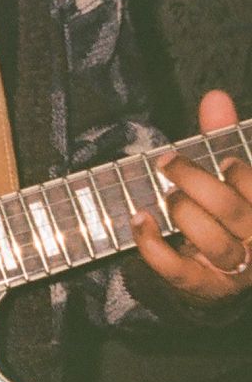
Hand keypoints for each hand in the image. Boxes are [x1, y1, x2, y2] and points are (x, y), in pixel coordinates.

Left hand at [133, 90, 251, 305]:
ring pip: (214, 243)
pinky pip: (177, 269)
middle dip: (197, 182)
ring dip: (184, 213)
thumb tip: (215, 96)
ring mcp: (230, 269)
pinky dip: (153, 244)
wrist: (215, 268)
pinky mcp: (200, 286)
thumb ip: (222, 135)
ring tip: (165, 195)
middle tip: (168, 164)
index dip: (240, 174)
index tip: (222, 161)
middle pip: (232, 211)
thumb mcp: (224, 170)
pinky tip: (139, 218)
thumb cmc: (222, 208)